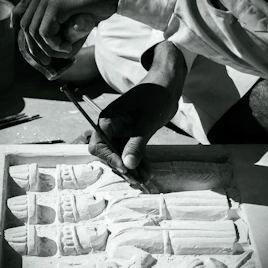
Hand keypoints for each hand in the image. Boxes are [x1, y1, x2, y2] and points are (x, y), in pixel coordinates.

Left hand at [11, 0, 134, 64]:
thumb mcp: (80, 9)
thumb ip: (66, 22)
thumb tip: (62, 49)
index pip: (23, 5)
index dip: (17, 20)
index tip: (19, 35)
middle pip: (26, 23)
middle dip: (34, 46)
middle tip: (46, 61)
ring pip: (34, 31)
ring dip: (48, 49)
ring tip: (65, 54)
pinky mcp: (55, 4)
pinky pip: (45, 33)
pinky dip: (55, 46)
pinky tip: (68, 48)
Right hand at [88, 41, 185, 175]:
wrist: (168, 87)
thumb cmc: (154, 98)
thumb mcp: (145, 123)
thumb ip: (136, 145)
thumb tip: (127, 166)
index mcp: (107, 121)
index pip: (99, 146)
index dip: (109, 159)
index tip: (125, 169)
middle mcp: (111, 128)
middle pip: (110, 153)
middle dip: (123, 167)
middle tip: (137, 180)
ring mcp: (122, 132)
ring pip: (123, 155)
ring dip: (133, 168)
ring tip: (145, 180)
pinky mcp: (133, 135)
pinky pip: (133, 152)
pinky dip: (140, 162)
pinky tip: (148, 172)